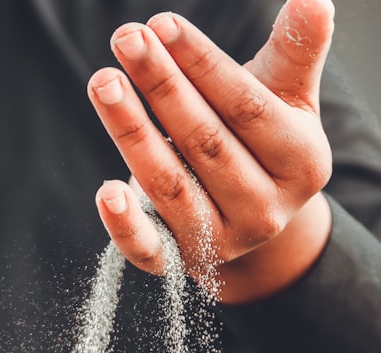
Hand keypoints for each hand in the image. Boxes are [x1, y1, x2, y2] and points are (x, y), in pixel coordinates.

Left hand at [87, 0, 335, 303]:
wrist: (247, 216)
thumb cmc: (259, 141)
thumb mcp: (284, 99)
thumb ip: (293, 54)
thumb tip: (314, 0)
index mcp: (300, 162)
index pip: (247, 107)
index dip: (202, 64)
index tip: (162, 25)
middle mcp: (263, 208)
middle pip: (203, 141)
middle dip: (161, 86)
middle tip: (126, 40)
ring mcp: (219, 240)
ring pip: (169, 184)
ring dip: (131, 131)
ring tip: (104, 82)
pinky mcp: (176, 261)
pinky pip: (147, 248)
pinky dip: (123, 223)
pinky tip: (104, 190)